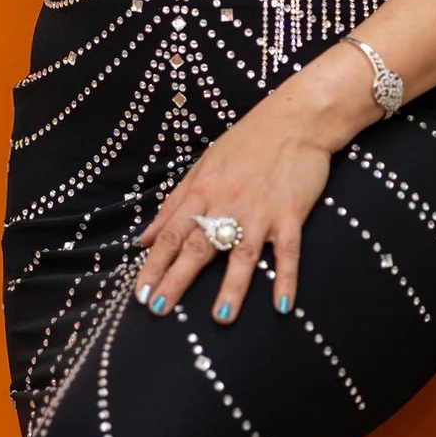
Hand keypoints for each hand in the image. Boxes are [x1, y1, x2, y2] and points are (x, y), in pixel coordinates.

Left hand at [133, 91, 337, 324]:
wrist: (296, 119)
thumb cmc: (247, 143)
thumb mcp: (202, 167)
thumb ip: (174, 204)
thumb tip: (144, 238)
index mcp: (202, 192)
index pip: (171, 233)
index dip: (154, 264)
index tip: (140, 294)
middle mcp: (227, 203)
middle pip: (198, 246)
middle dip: (177, 279)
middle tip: (158, 308)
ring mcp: (260, 210)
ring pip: (242, 252)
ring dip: (232, 286)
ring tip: (221, 317)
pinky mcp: (291, 213)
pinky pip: (288, 251)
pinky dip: (286, 277)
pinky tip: (282, 306)